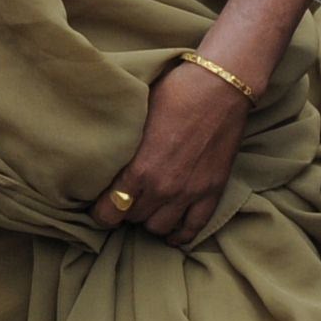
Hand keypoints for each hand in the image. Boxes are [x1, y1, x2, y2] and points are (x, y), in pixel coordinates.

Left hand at [95, 55, 255, 246]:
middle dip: (125, 211)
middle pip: (133, 219)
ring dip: (150, 220)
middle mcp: (164, 188)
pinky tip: (171, 233)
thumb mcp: (137, 115)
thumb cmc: (175, 91)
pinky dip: (180, 235)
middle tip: (123, 200)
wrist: (221, 85)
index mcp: (140, 169)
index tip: (98, 207)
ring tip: (147, 209)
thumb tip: (103, 156)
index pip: (109, 211)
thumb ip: (122, 144)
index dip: (100, 213)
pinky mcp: (213, 191)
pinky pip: (194, 228)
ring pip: (160, 228)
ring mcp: (190, 193)